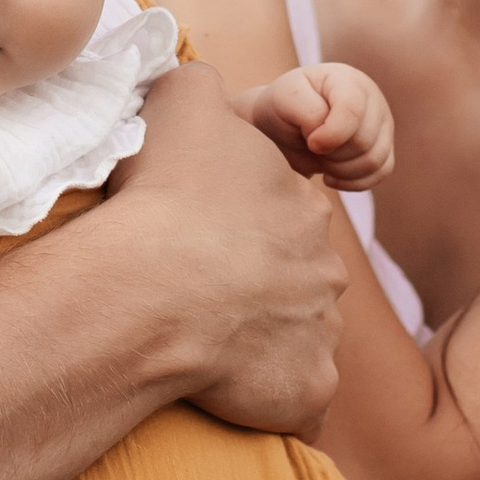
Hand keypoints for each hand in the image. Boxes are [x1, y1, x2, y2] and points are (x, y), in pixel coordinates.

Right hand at [108, 64, 345, 435]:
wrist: (154, 287)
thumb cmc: (164, 195)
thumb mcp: (181, 100)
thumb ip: (201, 82)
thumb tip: (204, 80)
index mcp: (301, 204)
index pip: (281, 214)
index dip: (238, 226)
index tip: (200, 238)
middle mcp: (326, 267)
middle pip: (297, 278)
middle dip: (259, 287)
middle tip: (201, 296)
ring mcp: (323, 331)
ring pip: (298, 337)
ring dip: (262, 342)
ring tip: (204, 345)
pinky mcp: (310, 388)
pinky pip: (297, 399)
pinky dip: (270, 399)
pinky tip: (228, 395)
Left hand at [239, 61, 393, 189]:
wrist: (285, 121)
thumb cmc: (284, 106)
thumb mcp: (285, 100)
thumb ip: (308, 113)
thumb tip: (327, 142)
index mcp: (346, 79)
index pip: (353, 110)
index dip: (332, 134)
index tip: (311, 143)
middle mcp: (371, 97)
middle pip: (363, 141)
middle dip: (332, 154)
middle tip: (311, 148)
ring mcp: (382, 122)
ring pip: (374, 160)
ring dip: (341, 170)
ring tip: (320, 160)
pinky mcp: (384, 146)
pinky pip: (381, 172)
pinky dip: (353, 182)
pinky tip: (330, 176)